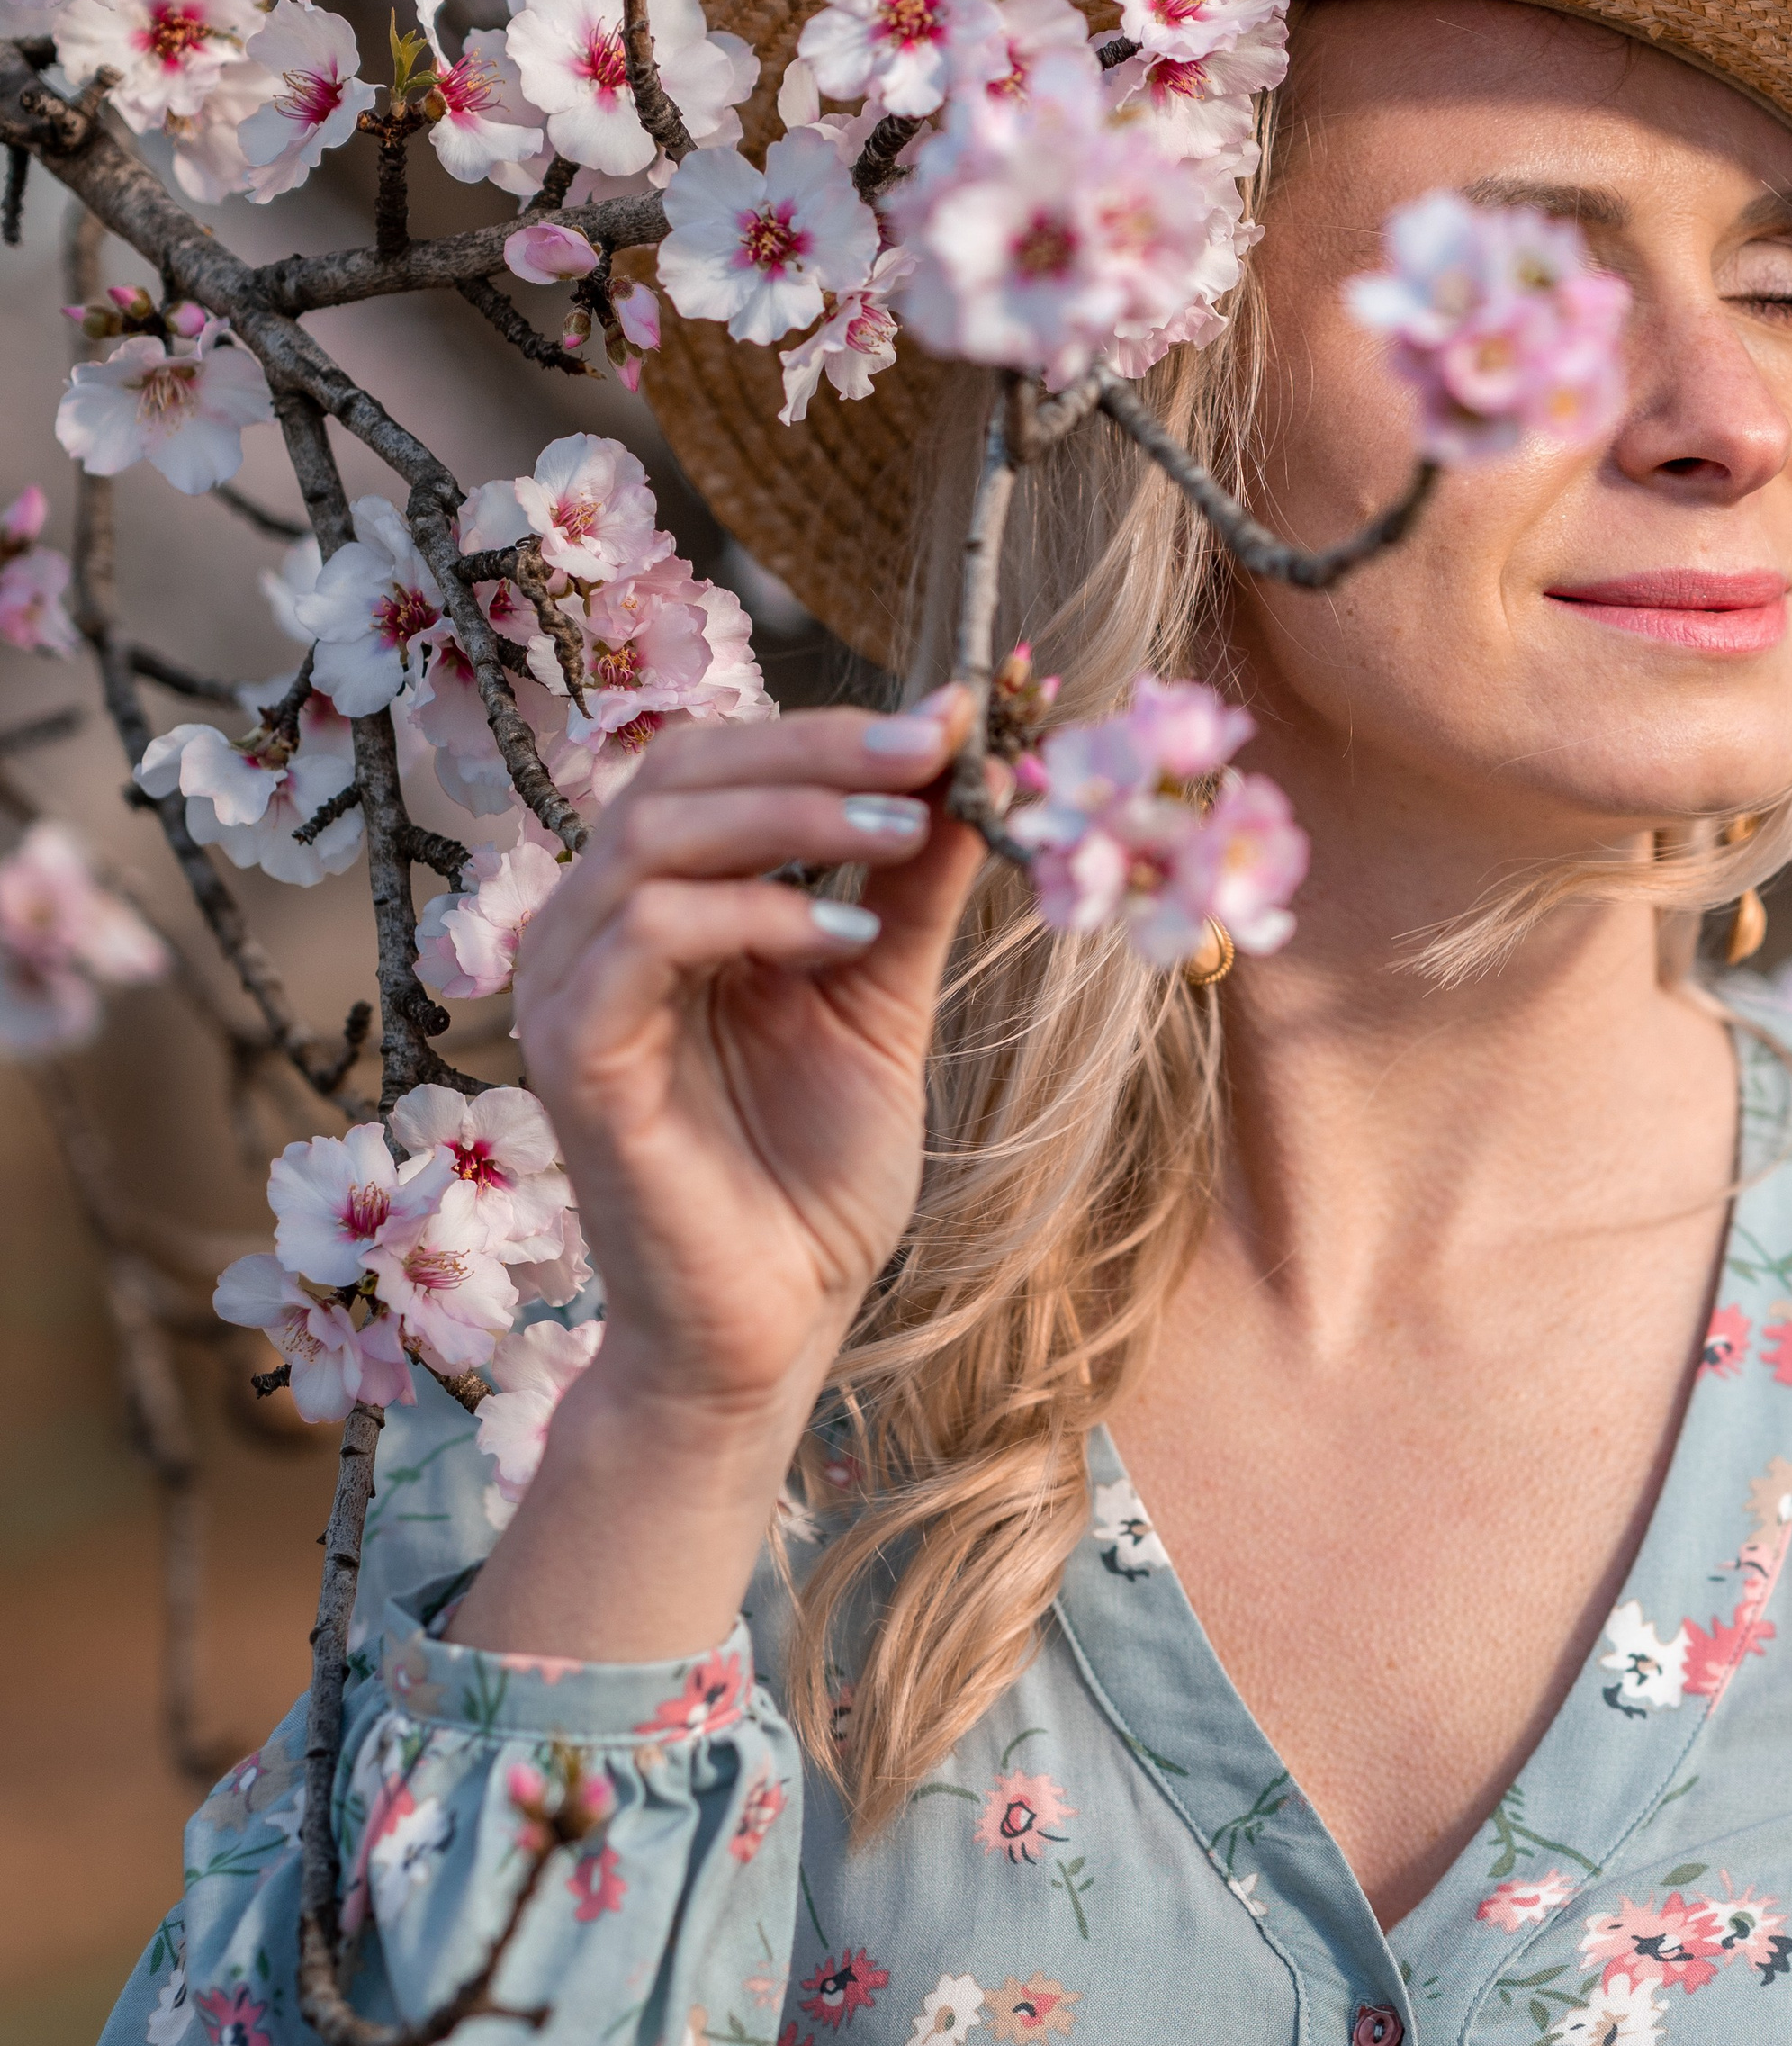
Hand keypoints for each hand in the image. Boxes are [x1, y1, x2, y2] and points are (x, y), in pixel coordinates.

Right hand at [513, 684, 982, 1427]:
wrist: (776, 1326)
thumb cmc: (813, 1173)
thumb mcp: (882, 998)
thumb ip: (908, 884)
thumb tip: (969, 757)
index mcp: (657, 903)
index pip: (720, 762)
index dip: (831, 730)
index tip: (955, 719)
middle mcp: (594, 928)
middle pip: (680, 771)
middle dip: (819, 750)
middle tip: (936, 752)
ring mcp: (569, 988)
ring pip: (654, 835)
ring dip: (793, 816)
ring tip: (906, 832)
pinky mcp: (572, 1057)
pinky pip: (644, 938)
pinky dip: (751, 912)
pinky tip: (845, 934)